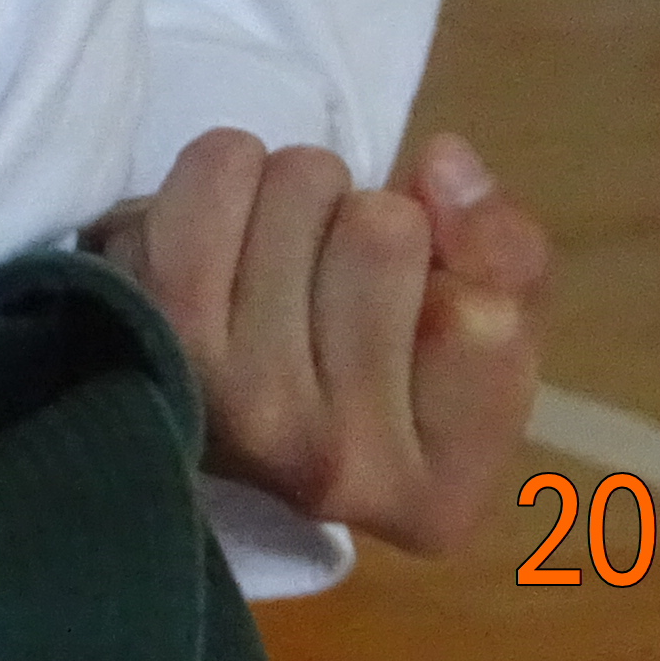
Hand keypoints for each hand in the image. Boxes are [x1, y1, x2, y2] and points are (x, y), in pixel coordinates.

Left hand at [86, 125, 550, 554]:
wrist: (185, 391)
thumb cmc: (353, 361)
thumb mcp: (471, 330)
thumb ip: (504, 254)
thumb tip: (443, 165)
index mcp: (434, 495)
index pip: (485, 316)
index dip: (456, 269)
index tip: (416, 300)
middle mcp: (332, 470)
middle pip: (388, 231)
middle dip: (369, 216)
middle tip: (331, 269)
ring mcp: (234, 406)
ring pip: (306, 185)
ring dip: (298, 188)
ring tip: (276, 250)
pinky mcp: (154, 324)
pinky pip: (221, 169)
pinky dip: (230, 165)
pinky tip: (223, 226)